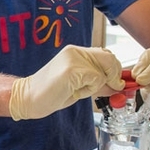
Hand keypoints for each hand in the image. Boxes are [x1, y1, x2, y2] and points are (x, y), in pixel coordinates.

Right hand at [9, 46, 123, 120]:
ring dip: (98, 84)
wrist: (28, 98)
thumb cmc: (52, 93)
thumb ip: (99, 82)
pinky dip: (90, 89)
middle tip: (111, 88)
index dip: (115, 70)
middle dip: (114, 75)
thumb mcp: (80, 86)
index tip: (117, 83)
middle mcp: (75, 51)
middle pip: (109, 58)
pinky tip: (75, 91)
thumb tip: (120, 86)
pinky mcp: (72, 69)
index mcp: (76, 52)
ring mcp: (73, 58)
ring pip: (104, 70)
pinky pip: (96, 78)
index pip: (106, 55)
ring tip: (79, 90)